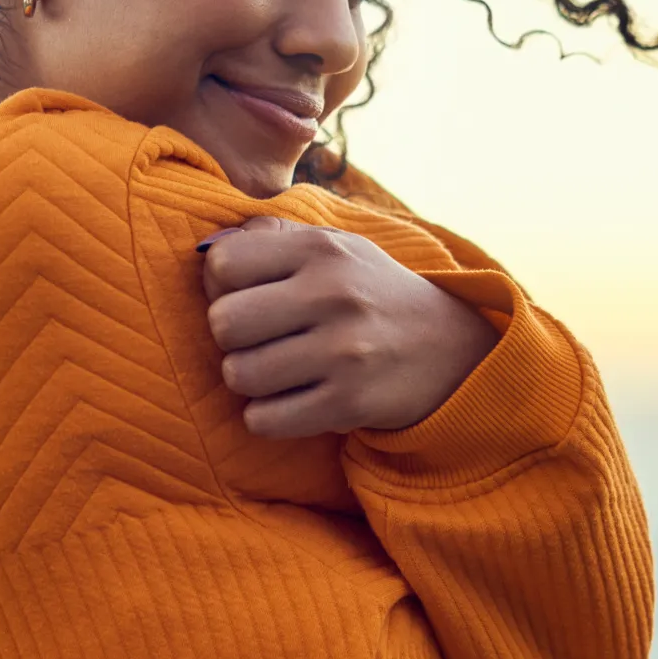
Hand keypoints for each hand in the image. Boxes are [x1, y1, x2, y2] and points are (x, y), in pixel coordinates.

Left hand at [196, 216, 500, 437]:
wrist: (452, 349)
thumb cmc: (372, 294)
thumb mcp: (336, 248)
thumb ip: (271, 238)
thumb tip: (205, 253)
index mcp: (322, 249)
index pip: (222, 263)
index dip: (221, 286)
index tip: (247, 297)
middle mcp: (333, 294)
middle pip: (222, 323)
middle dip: (231, 339)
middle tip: (260, 341)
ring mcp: (344, 351)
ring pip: (238, 375)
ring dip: (249, 381)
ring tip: (278, 373)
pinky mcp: (350, 403)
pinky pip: (264, 420)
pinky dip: (268, 417)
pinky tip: (293, 402)